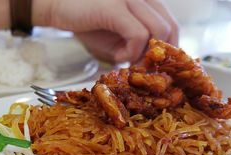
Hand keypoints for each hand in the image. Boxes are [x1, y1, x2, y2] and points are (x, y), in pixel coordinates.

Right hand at [40, 0, 177, 63]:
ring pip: (158, 32)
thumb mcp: (117, 36)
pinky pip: (138, 35)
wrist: (58, 8)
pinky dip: (132, 52)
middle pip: (170, 28)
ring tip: (128, 64)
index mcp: (146, 1)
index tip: (153, 68)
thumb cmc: (88, 23)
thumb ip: (137, 44)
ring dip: (144, 56)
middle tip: (142, 71)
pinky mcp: (115, 7)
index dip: (168, 50)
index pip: (172, 25)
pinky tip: (119, 57)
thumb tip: (150, 64)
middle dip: (158, 56)